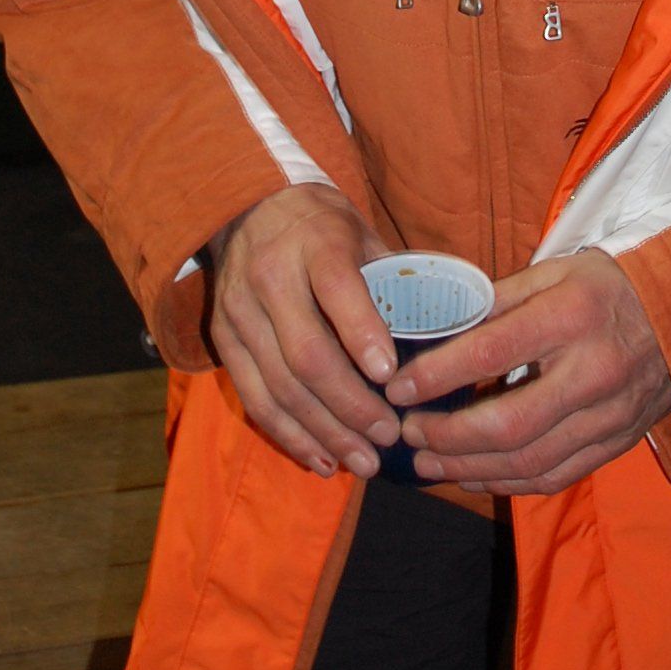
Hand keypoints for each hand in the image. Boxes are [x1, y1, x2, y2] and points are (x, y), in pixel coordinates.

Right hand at [207, 188, 399, 480]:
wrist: (246, 208)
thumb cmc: (321, 226)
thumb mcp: (361, 233)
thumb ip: (393, 277)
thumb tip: (447, 326)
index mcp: (315, 242)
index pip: (336, 287)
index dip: (362, 334)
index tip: (391, 376)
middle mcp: (270, 277)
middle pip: (307, 354)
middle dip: (350, 405)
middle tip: (388, 435)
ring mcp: (240, 311)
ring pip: (280, 386)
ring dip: (324, 432)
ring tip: (362, 461)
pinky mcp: (223, 339)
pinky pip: (254, 398)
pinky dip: (288, 435)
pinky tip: (321, 459)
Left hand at [386, 250, 670, 496]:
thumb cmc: (609, 286)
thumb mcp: (555, 272)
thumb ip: (498, 301)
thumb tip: (438, 329)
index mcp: (571, 317)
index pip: (491, 352)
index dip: (437, 375)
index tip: (397, 388)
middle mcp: (593, 372)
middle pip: (510, 424)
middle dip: (448, 435)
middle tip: (407, 432)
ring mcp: (609, 416)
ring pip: (530, 461)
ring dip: (469, 467)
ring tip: (427, 461)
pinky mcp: (616, 444)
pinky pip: (556, 476)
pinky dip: (509, 482)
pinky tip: (473, 475)